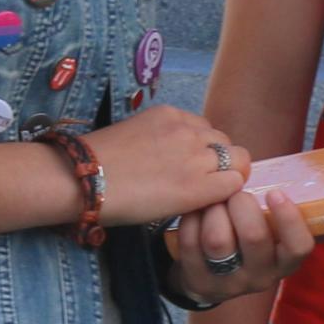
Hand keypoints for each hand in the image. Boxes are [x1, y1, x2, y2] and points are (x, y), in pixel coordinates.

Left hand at [85, 101, 251, 227]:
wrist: (85, 176)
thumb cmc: (124, 203)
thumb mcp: (169, 211)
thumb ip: (200, 196)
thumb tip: (215, 185)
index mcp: (198, 189)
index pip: (238, 179)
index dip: (229, 184)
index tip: (217, 188)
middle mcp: (198, 157)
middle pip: (237, 155)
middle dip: (226, 164)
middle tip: (204, 171)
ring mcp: (184, 130)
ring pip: (218, 135)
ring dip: (210, 146)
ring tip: (186, 154)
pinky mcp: (168, 112)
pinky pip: (196, 120)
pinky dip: (191, 130)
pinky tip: (169, 139)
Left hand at [166, 186, 310, 307]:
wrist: (212, 283)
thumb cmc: (247, 245)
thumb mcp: (269, 236)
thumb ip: (272, 213)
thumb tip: (261, 172)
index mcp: (284, 262)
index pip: (299, 246)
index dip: (289, 218)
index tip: (274, 192)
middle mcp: (260, 276)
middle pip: (254, 236)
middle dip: (242, 203)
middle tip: (235, 193)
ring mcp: (227, 282)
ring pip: (217, 240)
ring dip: (214, 210)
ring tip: (214, 202)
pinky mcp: (198, 280)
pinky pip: (190, 242)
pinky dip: (192, 218)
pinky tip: (197, 212)